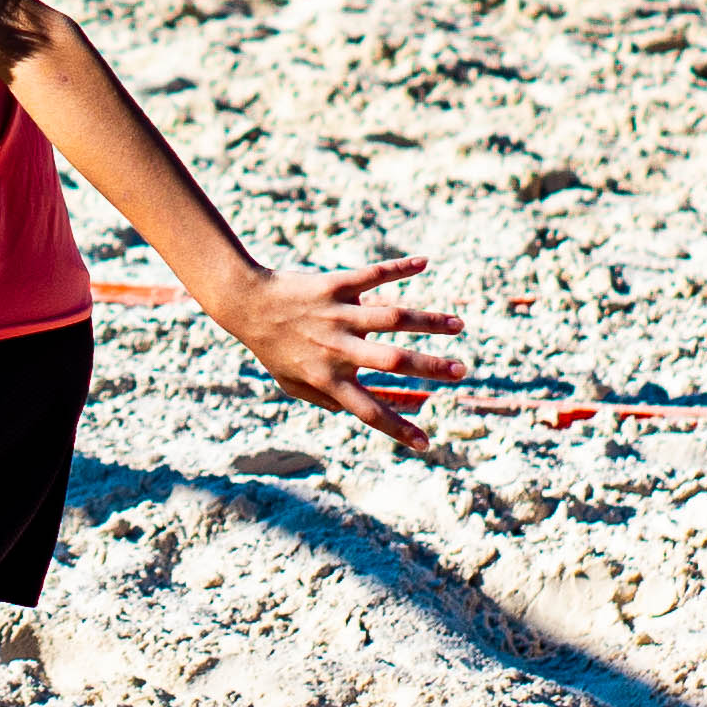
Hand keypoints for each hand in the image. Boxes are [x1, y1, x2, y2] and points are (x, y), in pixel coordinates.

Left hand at [209, 255, 463, 451]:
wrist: (245, 304)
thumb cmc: (275, 349)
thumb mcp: (295, 385)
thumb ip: (332, 400)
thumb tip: (374, 408)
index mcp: (328, 379)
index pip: (369, 411)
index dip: (398, 429)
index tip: (427, 444)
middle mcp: (337, 349)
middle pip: (392, 361)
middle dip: (430, 368)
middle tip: (461, 372)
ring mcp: (338, 315)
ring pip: (391, 318)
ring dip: (428, 321)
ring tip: (457, 325)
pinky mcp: (335, 285)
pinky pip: (372, 275)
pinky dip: (399, 268)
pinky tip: (423, 262)